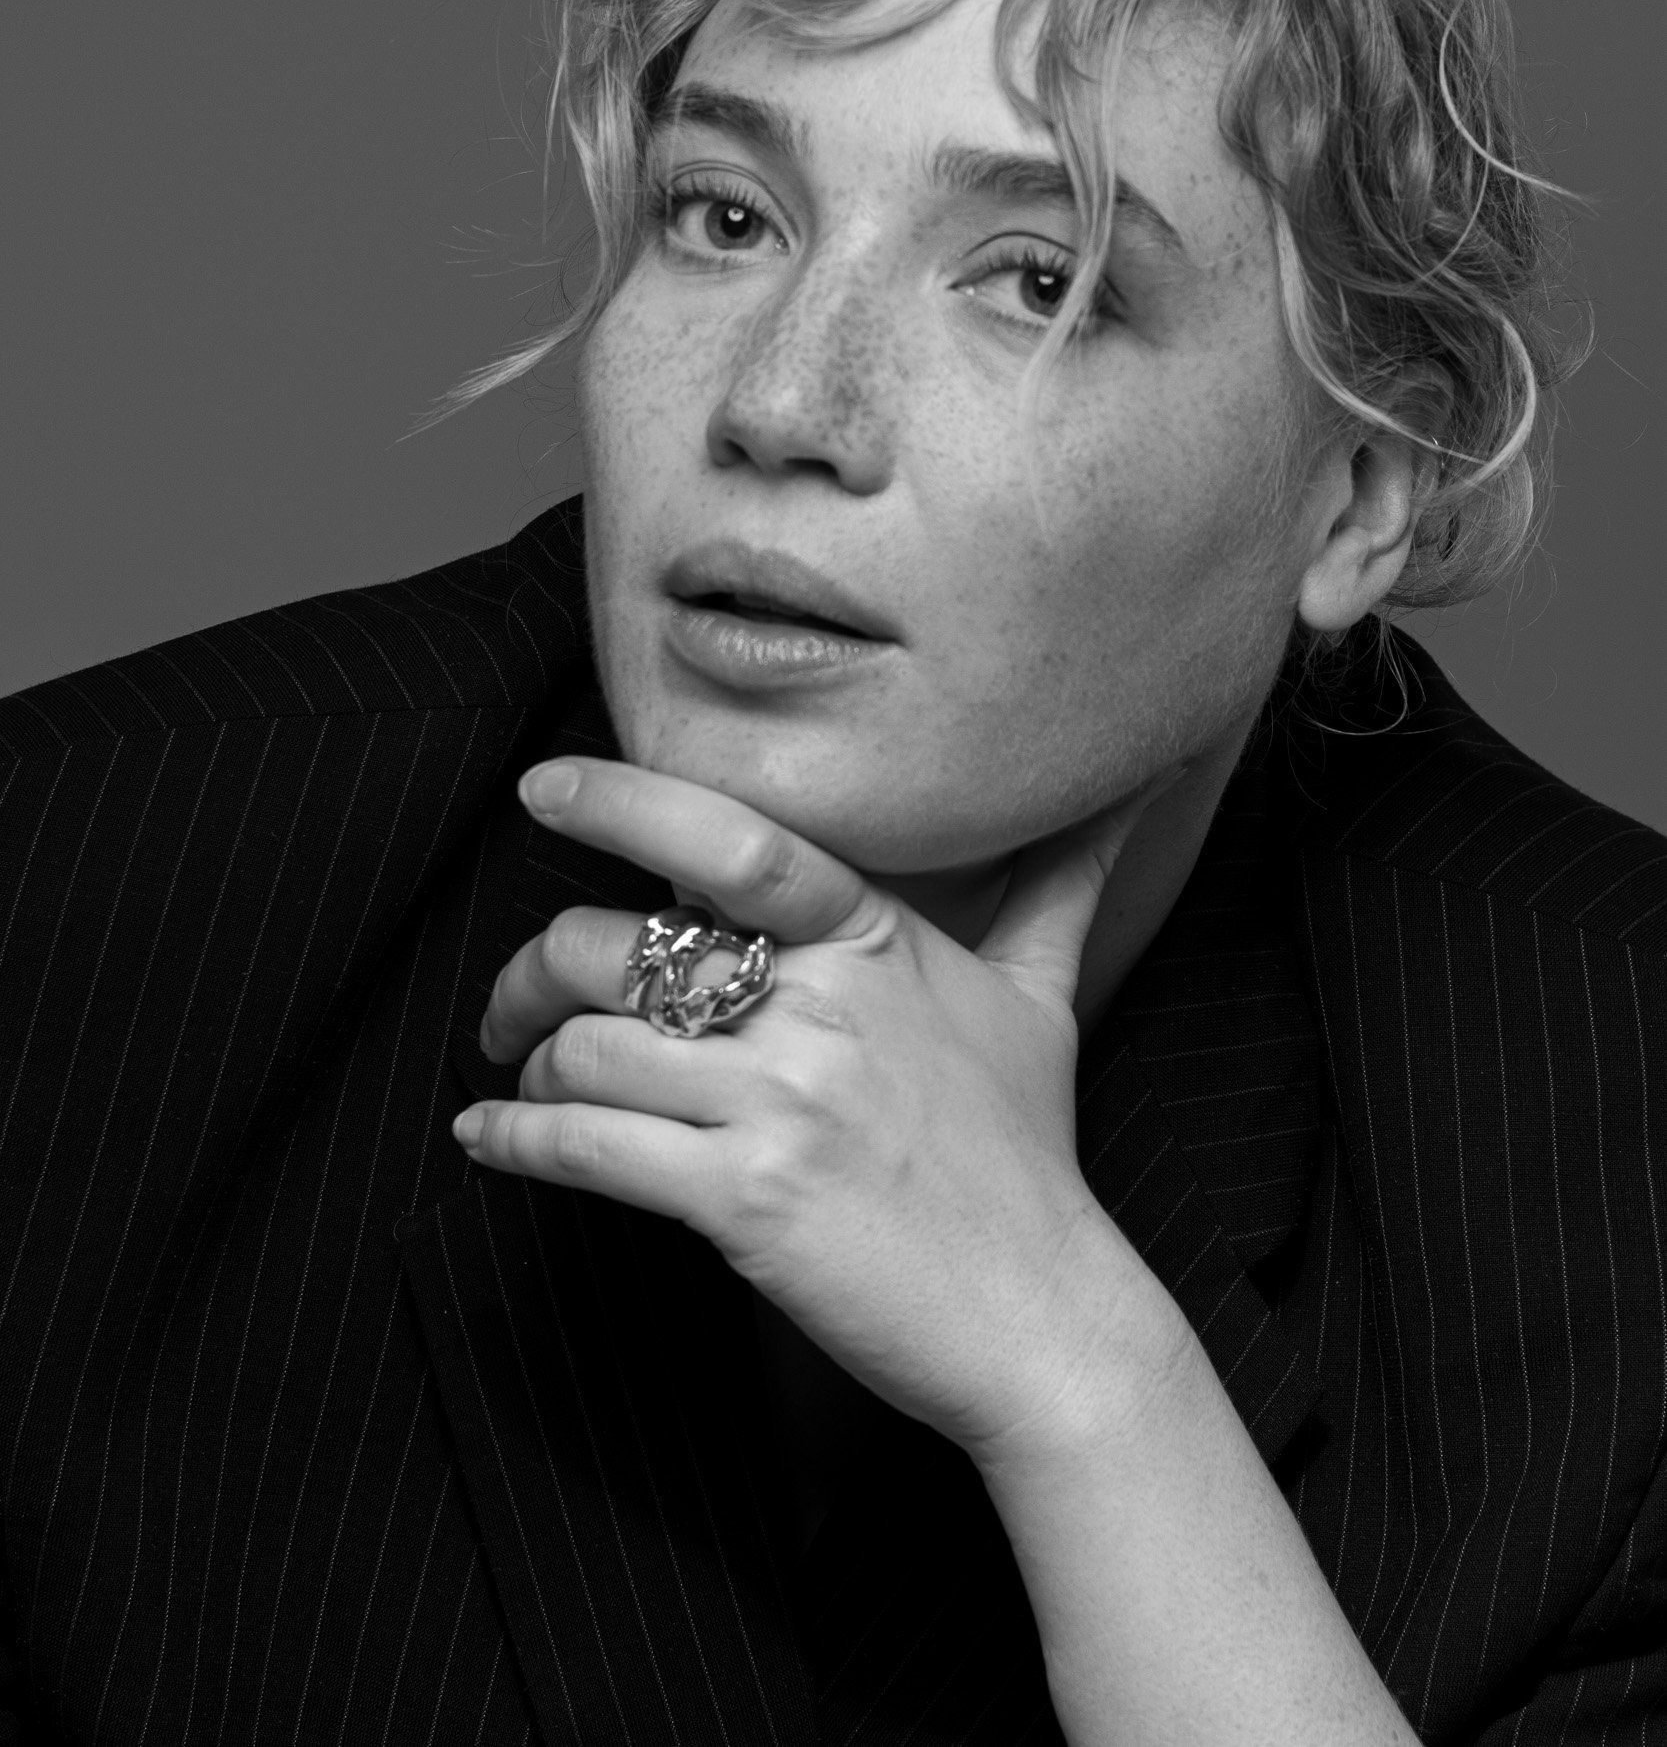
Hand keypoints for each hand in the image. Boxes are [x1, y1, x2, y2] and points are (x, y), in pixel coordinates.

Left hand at [455, 756, 1177, 1459]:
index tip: (544, 790)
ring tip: (524, 1081)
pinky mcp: (748, 1200)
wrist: (1048, 1320)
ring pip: (593, 1047)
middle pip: (619, 947)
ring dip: (530, 1064)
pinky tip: (489, 1142)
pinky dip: (518, 1142)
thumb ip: (1058, 885)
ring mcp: (785, 1102)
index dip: (621, 800)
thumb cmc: (1030, 1157)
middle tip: (510, 1002)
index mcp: (877, 941)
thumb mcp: (1044, 1000)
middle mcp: (826, 1006)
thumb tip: (1129, 793)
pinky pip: (592, 1150)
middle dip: (533, 970)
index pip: (731, 839)